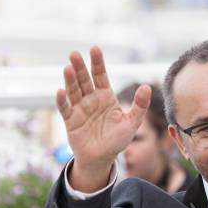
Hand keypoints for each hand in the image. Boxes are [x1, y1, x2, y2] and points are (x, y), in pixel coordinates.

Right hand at [56, 46, 150, 191]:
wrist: (102, 159)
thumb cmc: (117, 140)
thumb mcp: (132, 123)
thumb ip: (140, 106)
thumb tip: (147, 87)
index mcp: (106, 96)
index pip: (100, 75)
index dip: (97, 63)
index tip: (95, 49)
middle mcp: (91, 99)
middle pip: (84, 79)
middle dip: (80, 67)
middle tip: (75, 53)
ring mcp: (79, 108)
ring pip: (73, 91)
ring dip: (70, 80)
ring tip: (68, 68)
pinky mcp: (70, 121)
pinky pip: (65, 109)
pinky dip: (62, 101)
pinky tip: (60, 92)